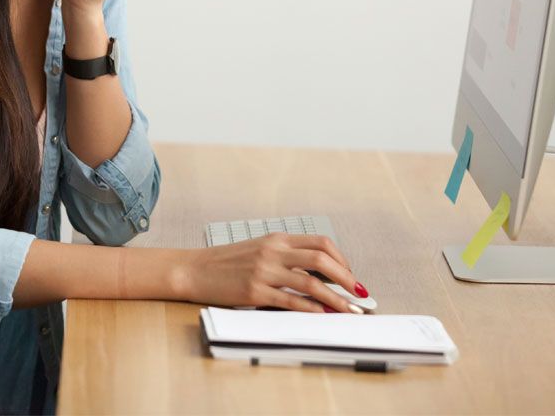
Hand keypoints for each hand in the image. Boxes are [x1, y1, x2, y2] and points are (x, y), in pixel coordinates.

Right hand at [178, 233, 367, 312]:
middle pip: (322, 259)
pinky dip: (312, 309)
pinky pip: (291, 301)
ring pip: (311, 282)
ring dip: (336, 298)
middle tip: (360, 294)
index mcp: (276, 239)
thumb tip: (318, 275)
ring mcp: (264, 271)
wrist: (194, 269)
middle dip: (347, 278)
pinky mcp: (255, 291)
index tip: (351, 276)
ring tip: (349, 310)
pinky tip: (323, 315)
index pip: (320, 243)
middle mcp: (273, 251)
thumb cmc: (227, 263)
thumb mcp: (259, 251)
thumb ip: (286, 258)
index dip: (342, 260)